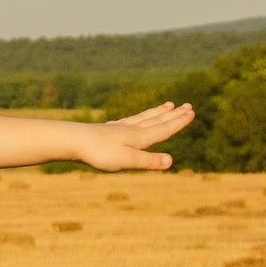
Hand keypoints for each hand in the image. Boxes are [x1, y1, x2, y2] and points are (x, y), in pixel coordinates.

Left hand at [78, 102, 193, 170]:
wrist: (74, 141)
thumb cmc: (100, 153)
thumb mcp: (127, 161)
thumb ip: (148, 161)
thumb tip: (171, 161)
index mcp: (140, 138)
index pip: (164, 129)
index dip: (178, 122)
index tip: (191, 113)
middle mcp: (132, 130)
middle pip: (157, 120)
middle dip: (173, 115)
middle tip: (187, 105)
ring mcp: (120, 128)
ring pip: (145, 118)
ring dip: (158, 112)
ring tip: (167, 105)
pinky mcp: (109, 129)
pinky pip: (130, 120)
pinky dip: (139, 117)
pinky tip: (135, 118)